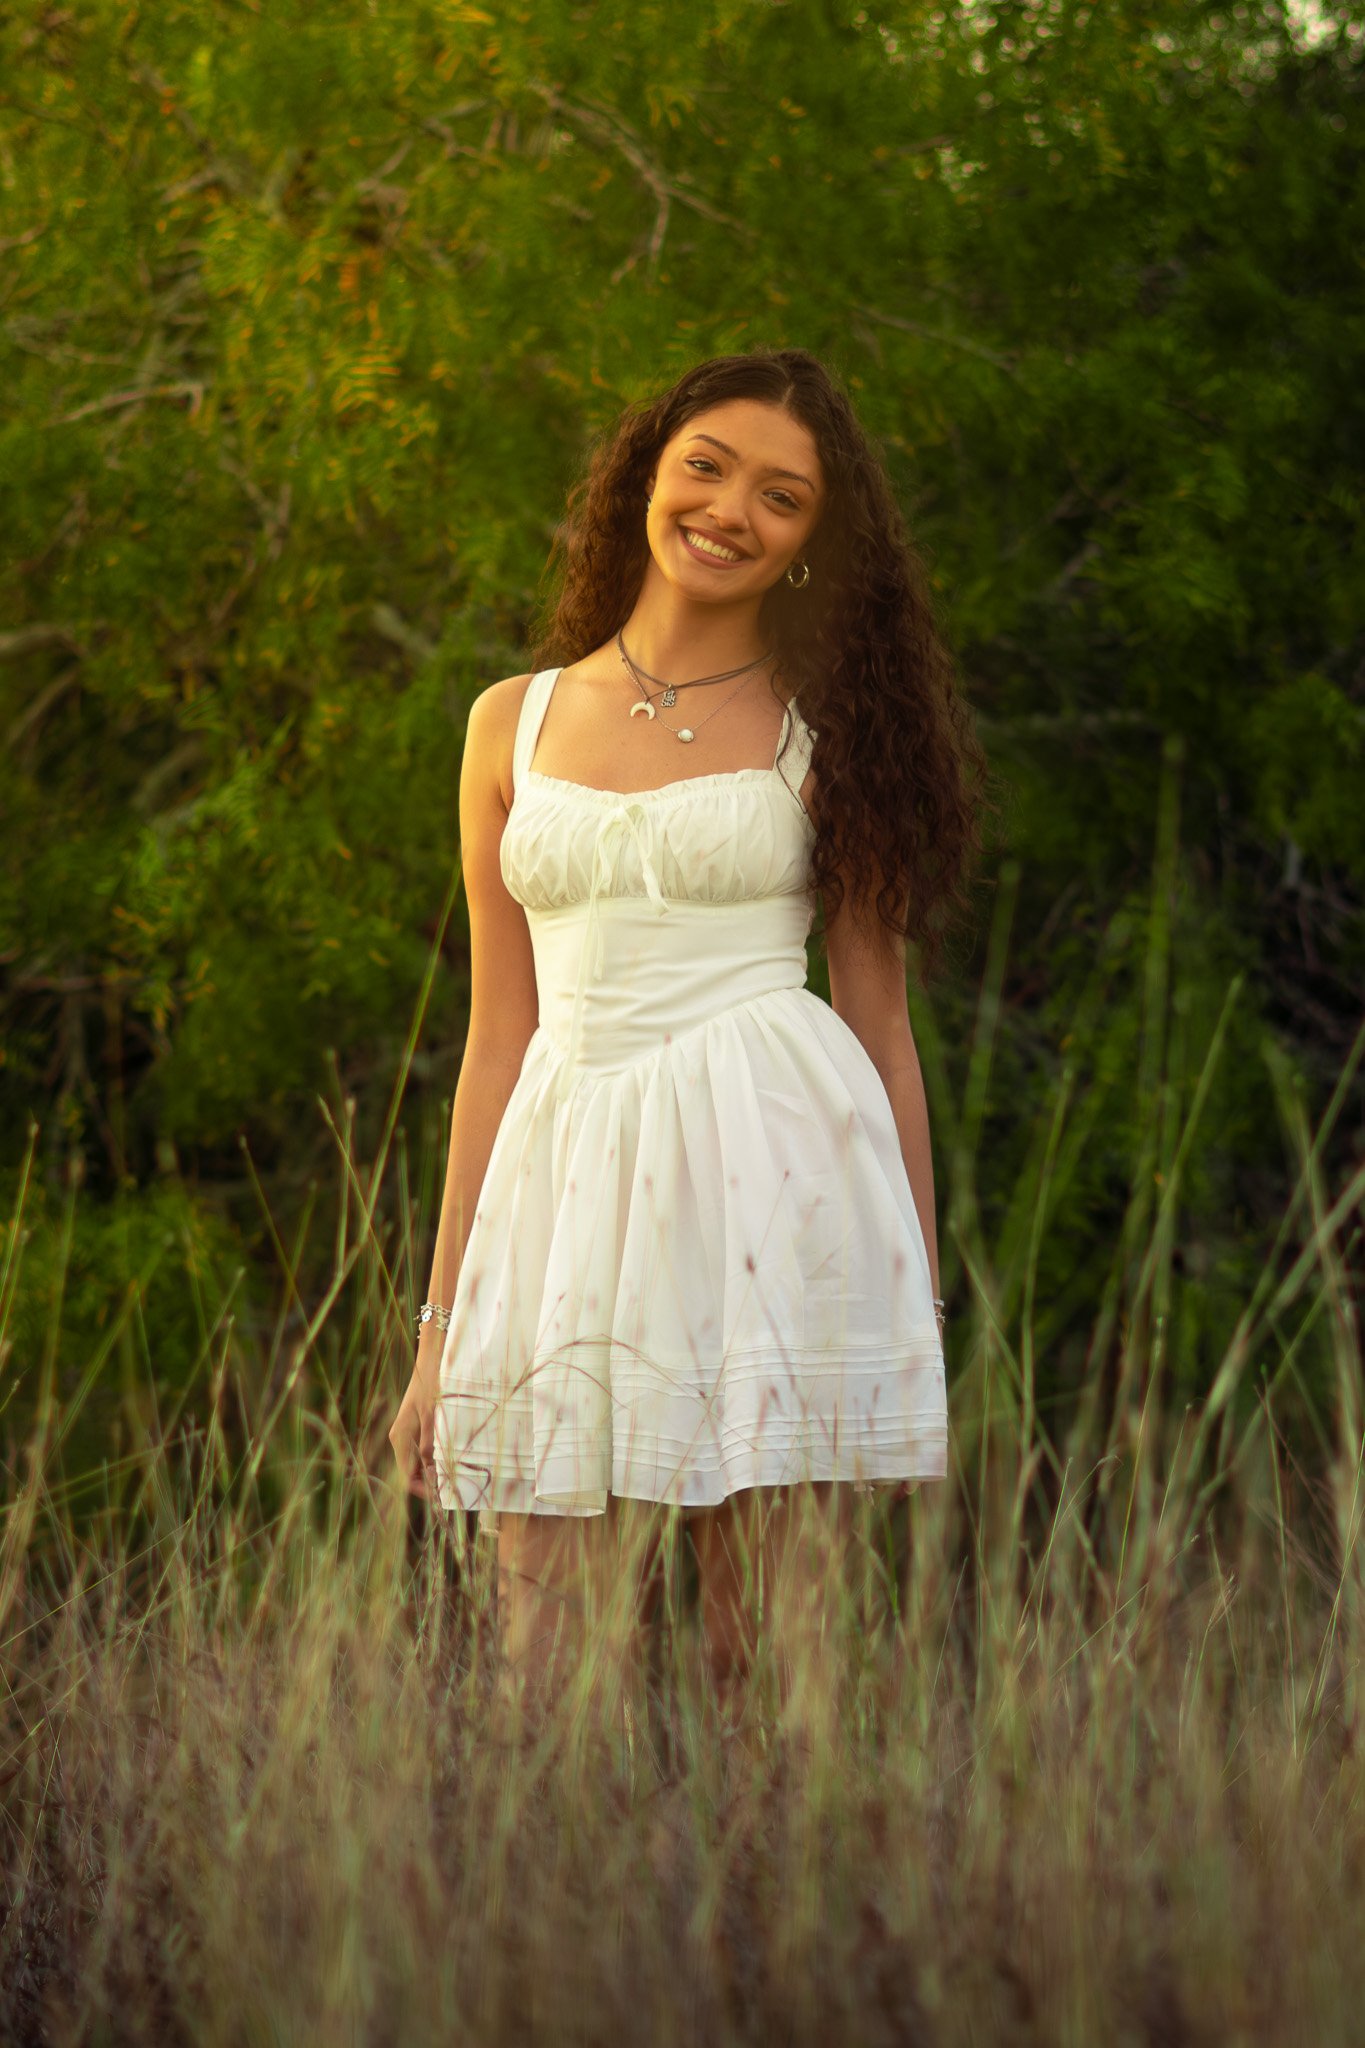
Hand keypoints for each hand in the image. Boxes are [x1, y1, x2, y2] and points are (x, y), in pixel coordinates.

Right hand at [388, 1332, 443, 1500]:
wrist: (431, 1359)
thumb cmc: (433, 1385)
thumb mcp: (434, 1416)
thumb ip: (430, 1445)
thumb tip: (432, 1473)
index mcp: (400, 1438)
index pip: (407, 1477)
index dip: (425, 1491)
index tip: (443, 1499)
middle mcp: (400, 1438)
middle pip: (412, 1472)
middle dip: (430, 1484)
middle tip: (454, 1490)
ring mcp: (407, 1432)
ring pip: (418, 1462)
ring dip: (434, 1471)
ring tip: (456, 1477)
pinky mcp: (416, 1426)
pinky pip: (422, 1450)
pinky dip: (435, 1458)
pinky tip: (451, 1458)